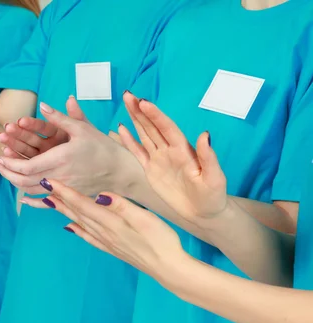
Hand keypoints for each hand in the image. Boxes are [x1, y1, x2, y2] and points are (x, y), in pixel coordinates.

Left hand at [0, 96, 141, 207]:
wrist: (121, 171)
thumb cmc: (103, 147)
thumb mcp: (82, 128)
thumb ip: (60, 118)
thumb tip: (42, 105)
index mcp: (61, 159)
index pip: (28, 167)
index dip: (10, 164)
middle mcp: (60, 176)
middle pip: (25, 181)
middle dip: (7, 173)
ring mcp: (63, 189)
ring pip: (32, 192)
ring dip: (15, 183)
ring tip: (5, 173)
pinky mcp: (68, 195)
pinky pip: (45, 201)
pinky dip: (31, 200)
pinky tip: (23, 199)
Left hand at [42, 178, 187, 281]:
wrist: (168, 269)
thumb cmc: (161, 241)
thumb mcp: (145, 218)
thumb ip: (121, 206)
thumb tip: (99, 194)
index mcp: (111, 222)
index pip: (82, 203)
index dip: (64, 191)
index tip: (48, 181)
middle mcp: (104, 232)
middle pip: (76, 213)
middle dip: (58, 199)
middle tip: (41, 188)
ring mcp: (107, 242)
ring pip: (79, 223)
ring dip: (64, 212)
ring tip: (49, 202)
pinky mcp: (112, 249)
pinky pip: (89, 237)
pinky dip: (77, 230)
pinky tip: (70, 228)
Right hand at [118, 92, 227, 221]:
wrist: (204, 214)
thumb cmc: (213, 196)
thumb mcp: (214, 178)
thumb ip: (208, 157)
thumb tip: (204, 135)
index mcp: (183, 150)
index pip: (167, 128)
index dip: (155, 115)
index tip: (144, 102)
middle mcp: (169, 150)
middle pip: (152, 126)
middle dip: (140, 110)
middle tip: (128, 94)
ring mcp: (159, 159)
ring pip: (145, 134)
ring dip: (135, 119)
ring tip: (126, 102)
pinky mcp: (151, 170)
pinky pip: (139, 153)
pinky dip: (130, 141)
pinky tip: (121, 129)